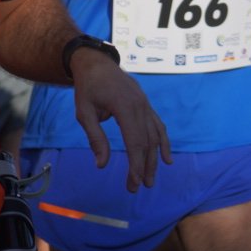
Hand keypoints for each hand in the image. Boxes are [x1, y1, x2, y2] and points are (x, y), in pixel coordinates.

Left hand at [70, 50, 171, 191]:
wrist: (96, 62)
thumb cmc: (87, 87)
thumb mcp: (84, 112)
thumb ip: (95, 137)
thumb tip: (102, 165)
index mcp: (124, 106)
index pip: (135, 142)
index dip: (136, 164)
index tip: (133, 182)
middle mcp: (140, 106)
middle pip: (147, 142)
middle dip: (144, 167)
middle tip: (139, 187)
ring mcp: (146, 105)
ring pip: (155, 136)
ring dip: (154, 159)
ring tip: (150, 179)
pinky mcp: (146, 105)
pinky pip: (158, 126)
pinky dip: (163, 143)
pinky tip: (166, 159)